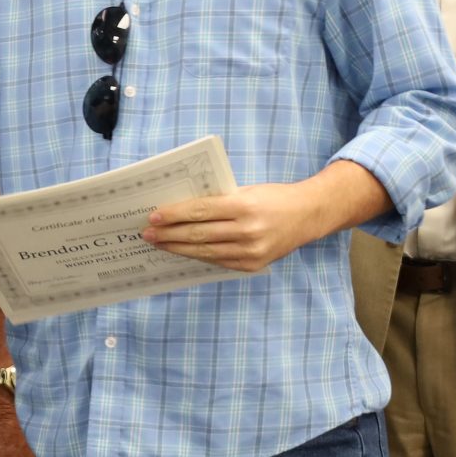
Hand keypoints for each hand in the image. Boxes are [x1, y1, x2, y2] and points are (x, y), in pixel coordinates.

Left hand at [143, 181, 330, 272]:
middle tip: (148, 233)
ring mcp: (250, 251)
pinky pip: (218, 261)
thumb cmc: (273, 198)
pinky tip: (183, 252)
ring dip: (178, 248)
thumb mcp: (247, 190)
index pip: (200, 211)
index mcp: (244, 206)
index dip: (174, 215)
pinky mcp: (252, 265)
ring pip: (205, 252)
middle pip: (198, 234)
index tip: (154, 216)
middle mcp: (247, 231)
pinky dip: (198, 256)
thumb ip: (219, 200)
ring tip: (159, 243)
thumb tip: (182, 210)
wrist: (308, 215)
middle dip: (169, 234)